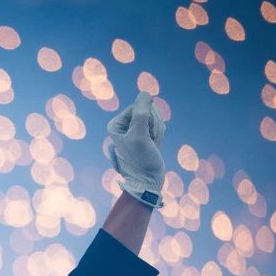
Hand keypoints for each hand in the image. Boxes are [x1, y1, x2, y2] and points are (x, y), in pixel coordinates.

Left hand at [107, 91, 165, 207]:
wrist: (147, 181)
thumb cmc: (140, 160)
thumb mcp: (140, 135)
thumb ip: (141, 113)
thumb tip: (145, 94)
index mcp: (116, 125)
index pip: (139, 106)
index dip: (147, 119)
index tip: (144, 135)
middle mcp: (124, 126)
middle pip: (148, 111)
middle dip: (154, 125)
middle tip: (149, 141)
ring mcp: (135, 130)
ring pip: (155, 118)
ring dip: (158, 131)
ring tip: (151, 145)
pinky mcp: (145, 135)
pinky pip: (158, 126)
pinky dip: (160, 135)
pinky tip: (155, 146)